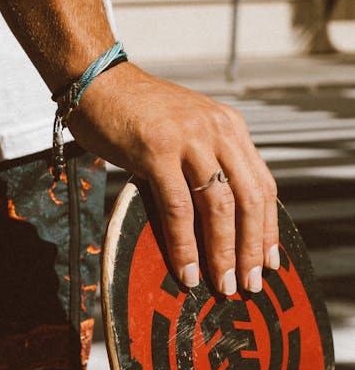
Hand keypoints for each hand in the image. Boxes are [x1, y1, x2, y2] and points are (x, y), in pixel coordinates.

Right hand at [67, 62, 278, 294]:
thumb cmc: (138, 115)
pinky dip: (184, 245)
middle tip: (250, 284)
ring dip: (222, 253)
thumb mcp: (188, 132)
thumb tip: (218, 218)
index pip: (263, 184)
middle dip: (252, 248)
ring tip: (223, 285)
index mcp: (230, 128)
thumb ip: (208, 163)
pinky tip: (186, 270)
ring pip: (219, 206)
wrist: (99, 83)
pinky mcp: (157, 151)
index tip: (270, 261)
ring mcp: (188, 139)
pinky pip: (178, 207)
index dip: (268, 228)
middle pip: (250, 199)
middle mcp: (218, 131)